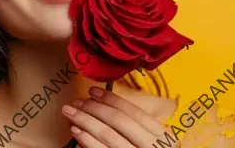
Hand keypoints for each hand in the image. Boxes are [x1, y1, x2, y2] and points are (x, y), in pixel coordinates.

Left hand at [61, 86, 178, 147]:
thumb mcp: (155, 141)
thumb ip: (138, 126)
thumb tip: (105, 105)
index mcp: (163, 137)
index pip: (134, 112)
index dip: (111, 99)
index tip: (93, 91)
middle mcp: (152, 147)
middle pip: (118, 121)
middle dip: (94, 108)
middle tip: (76, 102)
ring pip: (108, 136)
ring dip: (86, 123)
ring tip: (72, 115)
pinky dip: (88, 143)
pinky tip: (77, 134)